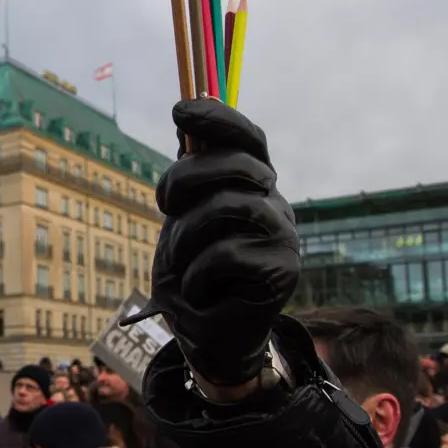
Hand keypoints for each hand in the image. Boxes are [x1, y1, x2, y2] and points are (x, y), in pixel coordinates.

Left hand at [123, 99, 299, 387]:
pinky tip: (199, 289)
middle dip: (185, 178)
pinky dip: (197, 273)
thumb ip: (191, 176)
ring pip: (227, 207)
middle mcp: (273, 204)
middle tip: (164, 204)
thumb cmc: (191, 275)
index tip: (180, 110)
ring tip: (182, 261)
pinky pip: (226, 254)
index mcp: (251, 186)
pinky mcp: (282, 271)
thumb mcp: (181, 220)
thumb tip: (190, 112)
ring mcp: (283, 236)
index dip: (219, 118)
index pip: (248, 139)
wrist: (205, 336)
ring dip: (186, 236)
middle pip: (235, 164)